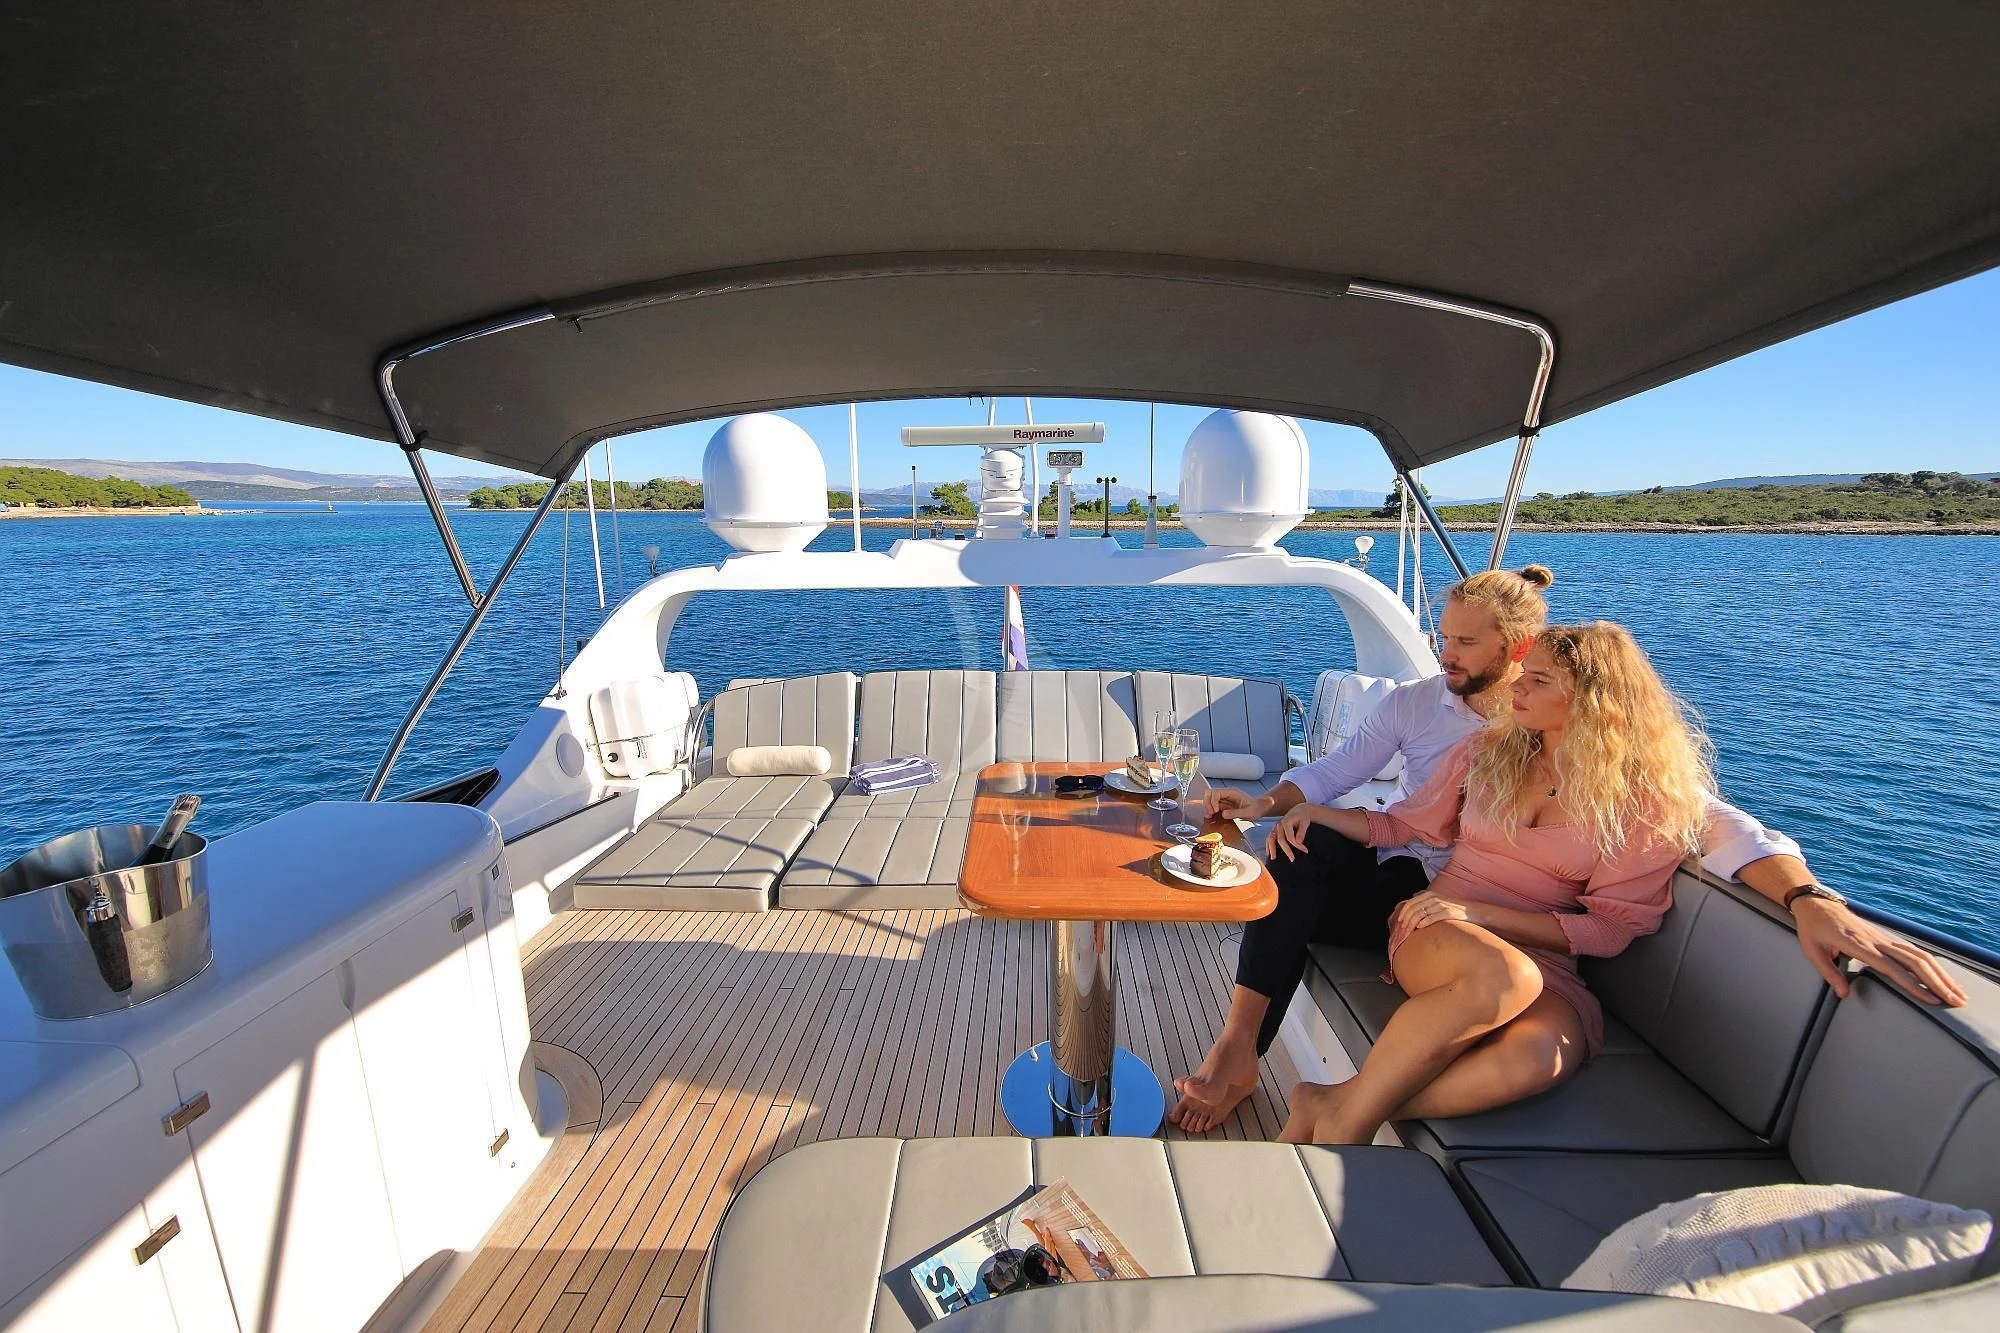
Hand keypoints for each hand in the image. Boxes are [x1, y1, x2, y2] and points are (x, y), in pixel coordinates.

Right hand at [1208, 787, 1264, 821]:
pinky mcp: (1223, 805)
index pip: (1216, 792)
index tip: (1215, 811)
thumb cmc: (1255, 809)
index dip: (1213, 801)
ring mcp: (1224, 799)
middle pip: (1210, 793)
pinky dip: (1209, 810)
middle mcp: (1226, 794)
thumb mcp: (1248, 813)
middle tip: (1210, 814)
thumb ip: (1236, 813)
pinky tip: (1211, 817)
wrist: (1259, 809)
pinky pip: (1212, 805)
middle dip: (1207, 803)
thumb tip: (1223, 814)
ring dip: (1207, 807)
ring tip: (1209, 816)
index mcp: (1232, 792)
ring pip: (1209, 798)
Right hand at [1265, 805, 1315, 860]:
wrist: (1299, 811)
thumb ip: (1301, 832)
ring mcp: (1275, 827)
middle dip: (1286, 850)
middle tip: (1292, 859)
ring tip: (1273, 858)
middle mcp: (1279, 824)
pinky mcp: (1274, 829)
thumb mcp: (1305, 823)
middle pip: (1280, 839)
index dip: (1297, 845)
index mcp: (1286, 821)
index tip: (1305, 850)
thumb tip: (1299, 842)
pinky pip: (1269, 838)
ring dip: (1272, 849)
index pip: (1290, 837)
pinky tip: (1268, 853)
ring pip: (1271, 838)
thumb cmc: (1303, 817)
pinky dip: (1268, 845)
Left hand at [1394, 890, 1475, 935]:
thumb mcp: (1438, 901)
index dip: (1401, 914)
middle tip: (1400, 930)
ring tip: (1407, 932)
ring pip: (1420, 913)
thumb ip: (1424, 900)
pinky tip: (1419, 928)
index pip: (1409, 903)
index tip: (1397, 924)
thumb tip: (1411, 898)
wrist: (1474, 912)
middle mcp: (1433, 898)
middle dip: (1405, 920)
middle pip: (1412, 908)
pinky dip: (1424, 922)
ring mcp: (1441, 904)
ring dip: (1411, 923)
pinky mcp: (1448, 912)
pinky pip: (1432, 917)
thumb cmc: (1454, 909)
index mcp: (1428, 895)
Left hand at [1791, 898, 1966, 1006]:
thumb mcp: (1813, 951)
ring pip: (1919, 955)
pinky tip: (1942, 976)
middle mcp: (1876, 941)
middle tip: (1956, 1001)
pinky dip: (1930, 964)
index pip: (1892, 967)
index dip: (1913, 984)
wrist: (1816, 903)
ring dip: (1940, 974)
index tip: (1931, 999)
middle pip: (1915, 961)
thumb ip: (1829, 973)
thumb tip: (1844, 994)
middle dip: (1938, 982)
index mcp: (1859, 945)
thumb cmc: (1812, 929)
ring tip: (1957, 992)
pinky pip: (1912, 951)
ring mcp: (1882, 938)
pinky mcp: (1884, 937)